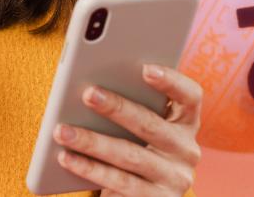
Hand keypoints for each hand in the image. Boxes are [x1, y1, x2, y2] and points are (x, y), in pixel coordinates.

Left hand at [52, 64, 201, 195]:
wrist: (139, 195)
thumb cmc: (135, 147)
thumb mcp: (140, 128)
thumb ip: (131, 106)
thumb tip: (93, 88)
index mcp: (186, 122)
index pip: (190, 96)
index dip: (171, 81)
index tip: (145, 68)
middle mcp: (186, 149)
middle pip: (151, 124)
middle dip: (116, 107)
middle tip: (87, 94)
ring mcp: (174, 178)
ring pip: (129, 155)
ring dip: (92, 141)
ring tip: (62, 131)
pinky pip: (119, 182)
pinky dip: (89, 168)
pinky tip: (66, 157)